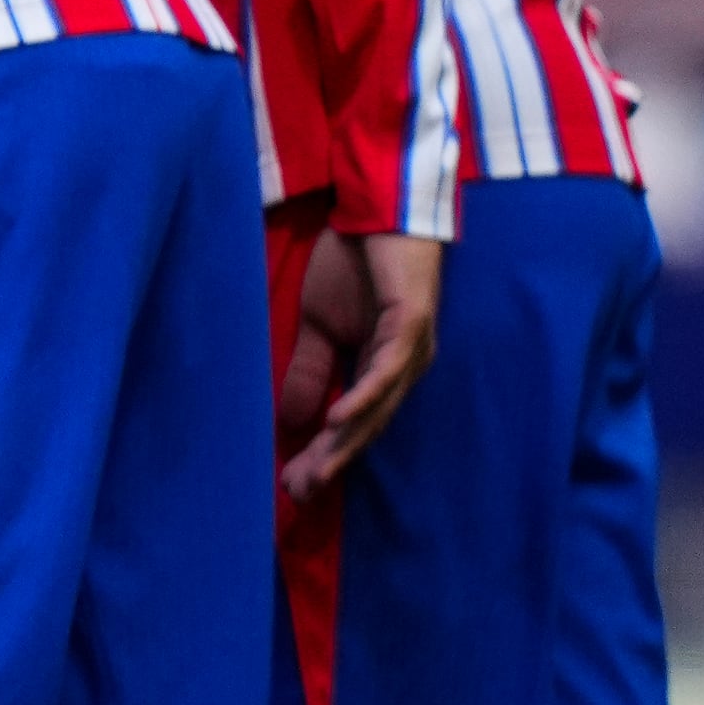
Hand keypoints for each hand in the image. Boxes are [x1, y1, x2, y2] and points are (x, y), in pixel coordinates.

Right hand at [281, 227, 440, 498]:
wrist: (378, 213)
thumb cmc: (353, 265)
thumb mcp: (319, 325)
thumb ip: (313, 369)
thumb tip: (292, 420)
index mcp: (382, 370)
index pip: (352, 424)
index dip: (324, 454)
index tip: (293, 484)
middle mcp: (403, 370)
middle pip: (367, 427)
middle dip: (333, 461)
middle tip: (300, 491)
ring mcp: (412, 351)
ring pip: (379, 409)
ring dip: (347, 442)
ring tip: (318, 471)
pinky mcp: (412, 327)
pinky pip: (386, 372)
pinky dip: (364, 398)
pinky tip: (339, 420)